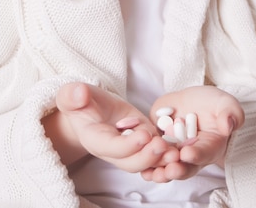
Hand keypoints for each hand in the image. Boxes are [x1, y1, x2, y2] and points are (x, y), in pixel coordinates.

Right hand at [54, 82, 173, 172]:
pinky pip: (156, 154)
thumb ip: (72, 96)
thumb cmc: (80, 101)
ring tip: (177, 153)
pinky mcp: (144, 142)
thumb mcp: (72, 95)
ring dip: (162, 161)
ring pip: (146, 163)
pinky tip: (183, 149)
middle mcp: (113, 151)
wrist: (91, 109)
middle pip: (131, 162)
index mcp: (95, 140)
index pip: (111, 148)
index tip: (144, 135)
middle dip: (148, 157)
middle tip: (163, 145)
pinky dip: (169, 154)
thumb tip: (79, 93)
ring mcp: (130, 149)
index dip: (128, 145)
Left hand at [142, 86, 244, 181]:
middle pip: (185, 167)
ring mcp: (173, 151)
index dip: (196, 155)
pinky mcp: (157, 145)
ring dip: (160, 172)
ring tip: (154, 173)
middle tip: (170, 169)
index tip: (188, 153)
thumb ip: (230, 113)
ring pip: (166, 167)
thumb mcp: (224, 103)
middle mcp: (191, 155)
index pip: (204, 153)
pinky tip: (139, 164)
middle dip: (177, 170)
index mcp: (209, 147)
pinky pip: (150, 157)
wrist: (192, 101)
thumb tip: (228, 126)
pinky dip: (144, 162)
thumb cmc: (212, 104)